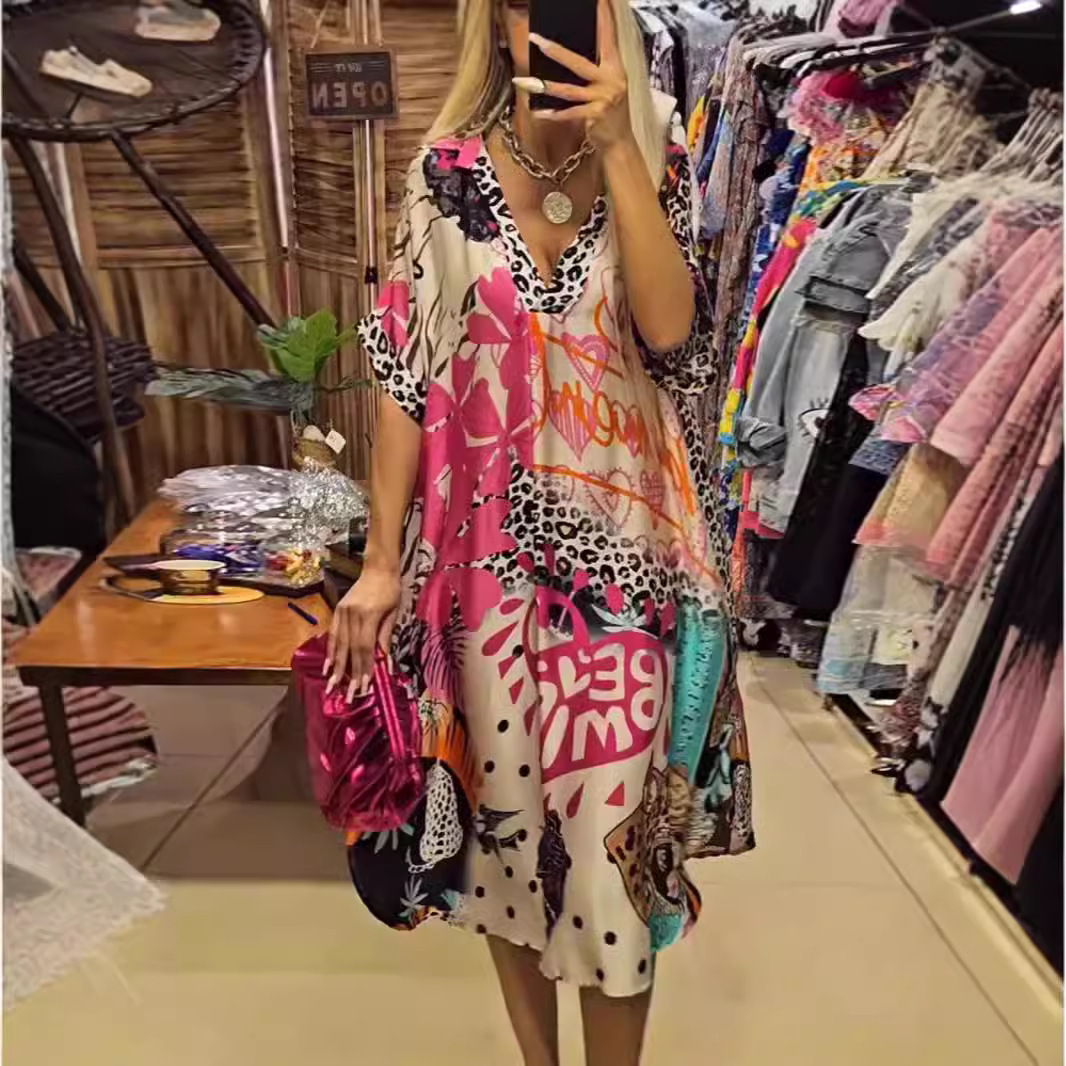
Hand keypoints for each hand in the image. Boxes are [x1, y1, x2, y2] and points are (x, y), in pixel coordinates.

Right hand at [325, 561, 400, 701]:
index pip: (365, 648)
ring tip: (333, 685)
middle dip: (349, 674)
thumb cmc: (390, 590)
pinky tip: (329, 665)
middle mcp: (352, 615)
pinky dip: (331, 651)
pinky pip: (333, 634)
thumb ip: (386, 638)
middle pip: (350, 649)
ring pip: (338, 644)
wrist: (378, 567)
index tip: (364, 687)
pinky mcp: (337, 610)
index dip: (364, 669)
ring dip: (337, 667)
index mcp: (368, 615)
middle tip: (347, 695)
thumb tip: (385, 664)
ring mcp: (342, 612)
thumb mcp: (393, 614)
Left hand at [520, 0, 632, 150]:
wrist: (619, 141)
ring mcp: (603, 98)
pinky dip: (553, 114)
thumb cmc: (609, 110)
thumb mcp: (606, 85)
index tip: (597, 0)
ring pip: (568, 90)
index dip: (602, 17)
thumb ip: (592, 70)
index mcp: (615, 67)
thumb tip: (564, 54)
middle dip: (555, 50)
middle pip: (578, 62)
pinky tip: (538, 112)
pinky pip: (569, 113)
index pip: (607, 37)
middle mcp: (611, 80)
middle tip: (536, 39)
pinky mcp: (595, 116)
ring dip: (545, 86)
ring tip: (523, 81)